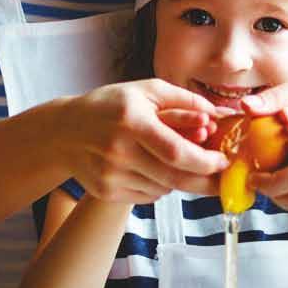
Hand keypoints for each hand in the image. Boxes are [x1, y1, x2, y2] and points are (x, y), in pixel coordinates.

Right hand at [61, 80, 226, 202]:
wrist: (64, 131)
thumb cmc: (111, 106)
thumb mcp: (146, 91)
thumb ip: (184, 101)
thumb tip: (217, 115)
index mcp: (132, 121)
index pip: (176, 151)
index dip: (205, 161)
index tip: (223, 161)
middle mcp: (119, 151)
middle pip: (174, 178)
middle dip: (204, 181)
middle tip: (221, 178)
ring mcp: (111, 175)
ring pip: (164, 188)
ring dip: (179, 178)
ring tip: (172, 160)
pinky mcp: (107, 192)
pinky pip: (149, 196)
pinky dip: (159, 186)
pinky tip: (149, 167)